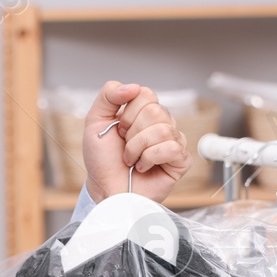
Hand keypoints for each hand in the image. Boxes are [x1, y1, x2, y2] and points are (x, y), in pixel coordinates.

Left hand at [82, 80, 190, 203]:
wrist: (104, 189)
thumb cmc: (102, 161)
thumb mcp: (95, 121)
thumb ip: (108, 95)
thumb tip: (133, 87)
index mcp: (144, 112)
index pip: (146, 94)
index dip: (128, 113)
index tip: (118, 131)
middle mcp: (162, 124)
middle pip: (155, 111)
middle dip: (132, 133)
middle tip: (125, 148)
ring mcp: (173, 142)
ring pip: (163, 130)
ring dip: (138, 148)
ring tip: (132, 160)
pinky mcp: (181, 161)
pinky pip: (172, 148)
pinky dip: (150, 159)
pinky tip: (143, 167)